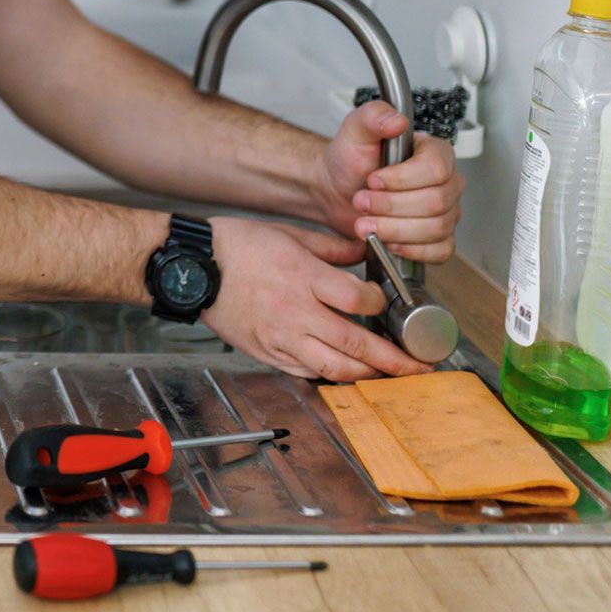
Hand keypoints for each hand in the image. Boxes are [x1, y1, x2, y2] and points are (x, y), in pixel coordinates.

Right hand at [202, 217, 432, 380]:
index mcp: (303, 277)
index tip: (386, 303)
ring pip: (333, 368)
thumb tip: (362, 253)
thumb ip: (331, 247)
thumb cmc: (234, 246)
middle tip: (419, 367)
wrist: (191, 268)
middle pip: (355, 344)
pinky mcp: (266, 352)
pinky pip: (304, 372)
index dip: (382, 305)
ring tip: (387, 377)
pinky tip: (343, 373)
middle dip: (394, 360)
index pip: (360, 301)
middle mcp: (295, 312)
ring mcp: (280, 337)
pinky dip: (328, 376)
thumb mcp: (288, 235)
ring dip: (366, 375)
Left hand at [313, 101, 464, 262]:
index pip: (436, 169)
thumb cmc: (350, 160)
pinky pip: (440, 250)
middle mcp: (446, 182)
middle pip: (436, 202)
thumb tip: (397, 120)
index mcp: (435, 153)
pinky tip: (388, 242)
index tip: (372, 180)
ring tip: (364, 222)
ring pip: (436, 228)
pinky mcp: (436, 237)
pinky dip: (412, 250)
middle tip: (361, 201)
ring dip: (394, 229)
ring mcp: (445, 212)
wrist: (337, 189)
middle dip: (391, 206)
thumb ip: (374, 116)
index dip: (402, 179)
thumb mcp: (354, 131)